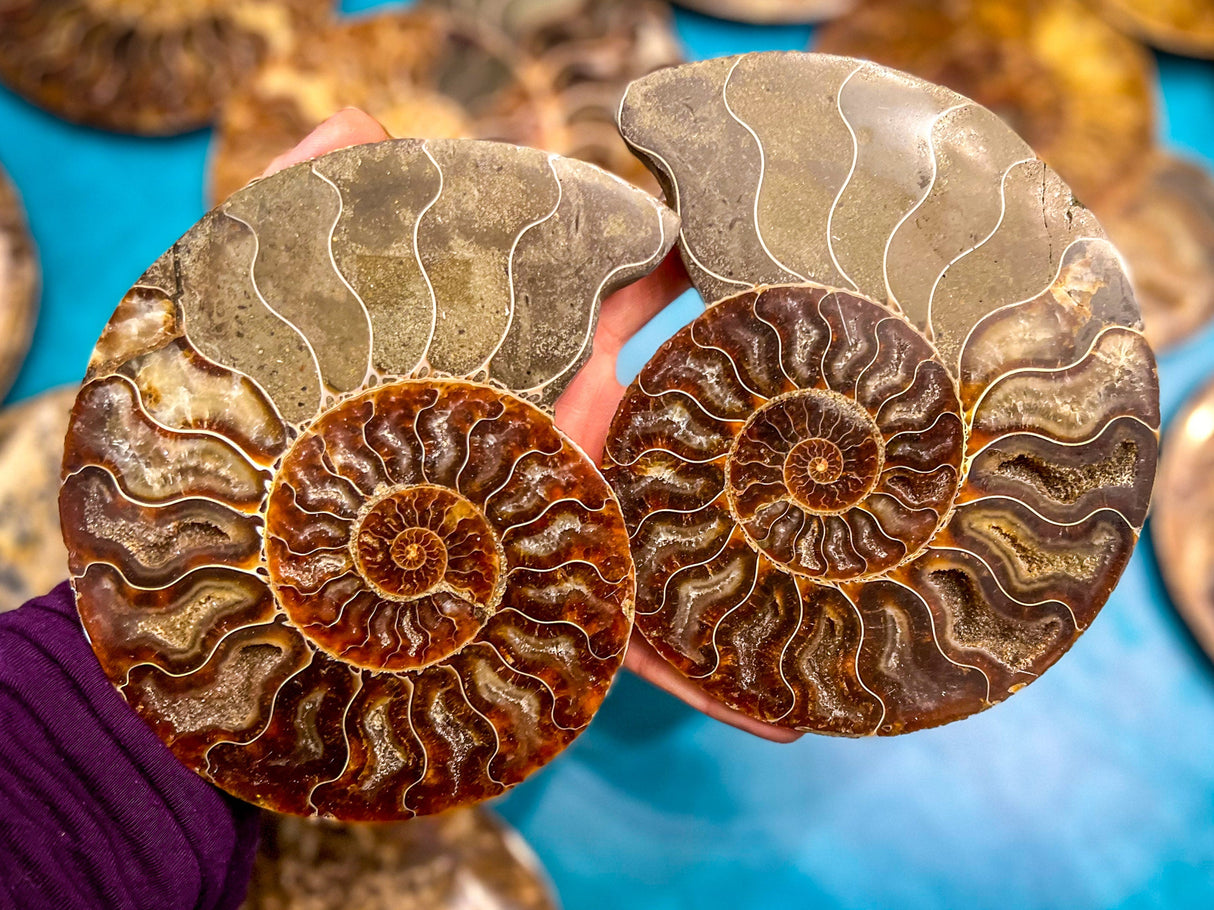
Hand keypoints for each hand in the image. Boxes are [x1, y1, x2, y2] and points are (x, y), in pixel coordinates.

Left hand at [262, 110, 800, 743]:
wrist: (228, 566)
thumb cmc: (246, 421)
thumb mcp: (266, 297)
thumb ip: (302, 199)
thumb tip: (360, 114)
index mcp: (504, 371)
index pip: (609, 303)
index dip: (673, 271)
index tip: (745, 238)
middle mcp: (552, 448)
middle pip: (675, 412)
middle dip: (750, 391)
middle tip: (847, 365)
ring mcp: (561, 532)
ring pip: (681, 533)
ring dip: (762, 543)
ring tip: (861, 541)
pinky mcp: (550, 614)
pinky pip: (637, 655)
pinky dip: (705, 685)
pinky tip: (780, 715)